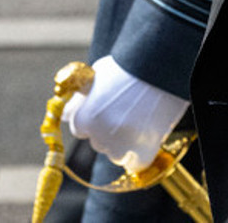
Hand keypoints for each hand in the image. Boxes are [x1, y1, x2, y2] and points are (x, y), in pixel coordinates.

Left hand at [62, 55, 188, 171]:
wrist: (158, 64)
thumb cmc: (127, 65)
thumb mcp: (95, 75)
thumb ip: (81, 98)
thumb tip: (69, 110)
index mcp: (83, 117)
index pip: (79, 127)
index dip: (92, 116)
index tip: (105, 108)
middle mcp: (97, 136)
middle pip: (98, 140)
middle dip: (108, 129)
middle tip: (127, 109)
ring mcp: (120, 146)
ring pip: (116, 153)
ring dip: (124, 141)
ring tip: (141, 117)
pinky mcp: (142, 151)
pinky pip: (136, 163)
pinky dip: (140, 154)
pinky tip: (147, 136)